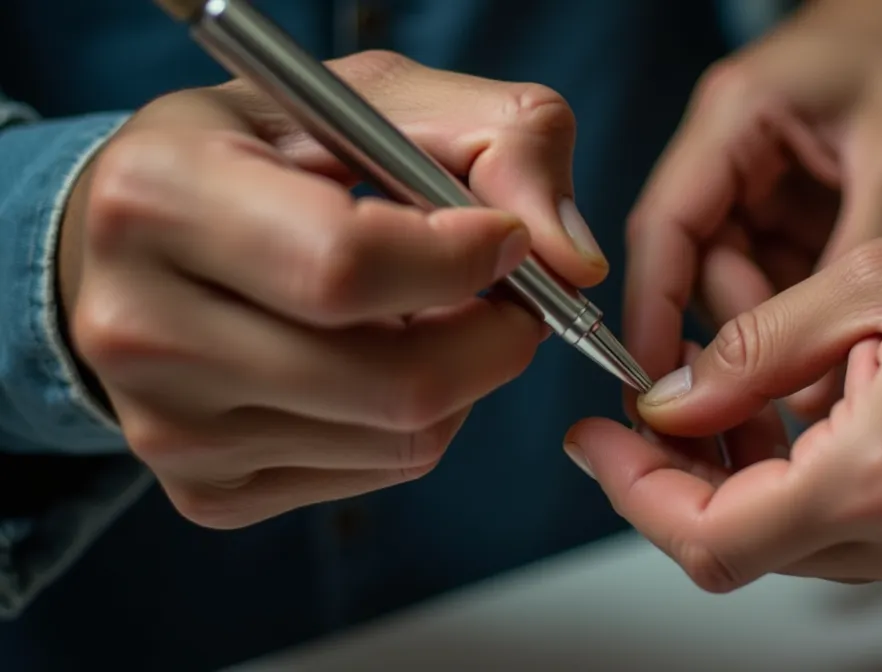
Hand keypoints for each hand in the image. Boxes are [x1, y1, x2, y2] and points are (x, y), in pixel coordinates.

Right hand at [59, 51, 606, 528]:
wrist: (149, 235)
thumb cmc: (270, 153)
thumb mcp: (379, 98)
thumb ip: (503, 142)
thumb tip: (575, 261)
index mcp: (160, 196)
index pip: (346, 266)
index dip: (462, 260)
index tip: (505, 239)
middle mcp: (139, 327)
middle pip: (393, 381)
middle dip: (494, 339)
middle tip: (511, 297)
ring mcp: (167, 429)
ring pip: (403, 438)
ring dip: (458, 377)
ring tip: (426, 314)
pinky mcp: (207, 491)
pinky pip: (379, 473)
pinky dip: (415, 420)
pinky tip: (379, 360)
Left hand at [568, 147, 881, 600]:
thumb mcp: (872, 277)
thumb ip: (754, 353)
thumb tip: (673, 401)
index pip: (712, 535)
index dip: (635, 494)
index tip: (598, 444)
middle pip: (751, 547)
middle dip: (688, 478)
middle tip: (670, 401)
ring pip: (803, 546)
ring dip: (752, 482)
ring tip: (746, 394)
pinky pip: (863, 541)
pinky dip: (816, 490)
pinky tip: (817, 420)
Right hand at [624, 0, 881, 417]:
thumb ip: (855, 257)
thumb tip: (821, 375)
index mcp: (735, 119)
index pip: (664, 226)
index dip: (650, 312)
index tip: (655, 392)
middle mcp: (726, 153)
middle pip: (696, 265)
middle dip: (741, 334)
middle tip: (795, 400)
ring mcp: (752, 181)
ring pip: (735, 280)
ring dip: (776, 331)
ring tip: (830, 380)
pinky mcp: (784, 206)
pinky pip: (775, 275)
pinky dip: (803, 315)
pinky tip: (842, 347)